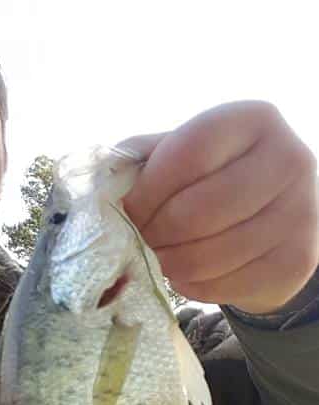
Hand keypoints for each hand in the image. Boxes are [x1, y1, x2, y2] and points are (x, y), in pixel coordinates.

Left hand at [120, 101, 317, 313]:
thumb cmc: (214, 178)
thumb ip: (145, 158)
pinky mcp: (298, 260)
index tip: (126, 210)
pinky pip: (227, 283)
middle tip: (138, 241)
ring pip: (212, 253)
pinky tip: (184, 274)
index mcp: (254, 120)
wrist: (273, 217)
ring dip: (170, 263)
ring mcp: (301, 212)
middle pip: (201, 209)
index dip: (148, 189)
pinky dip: (193, 285)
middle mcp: (290, 159)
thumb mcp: (182, 154)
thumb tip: (105, 182)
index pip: (190, 153)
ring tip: (156, 258)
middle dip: (156, 233)